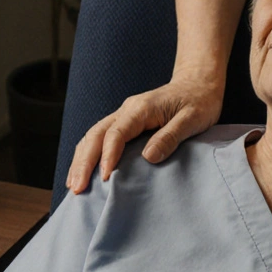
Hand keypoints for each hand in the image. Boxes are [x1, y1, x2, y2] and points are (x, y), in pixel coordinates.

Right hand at [66, 76, 223, 193]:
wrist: (198, 83)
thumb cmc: (199, 101)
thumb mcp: (192, 119)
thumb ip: (170, 137)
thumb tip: (148, 157)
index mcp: (141, 109)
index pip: (116, 133)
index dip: (108, 156)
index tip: (104, 178)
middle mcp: (126, 110)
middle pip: (95, 135)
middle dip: (83, 162)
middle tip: (76, 188)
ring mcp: (123, 115)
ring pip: (92, 136)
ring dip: (81, 160)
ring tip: (73, 185)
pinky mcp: (125, 122)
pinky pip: (100, 138)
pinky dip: (88, 154)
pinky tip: (82, 171)